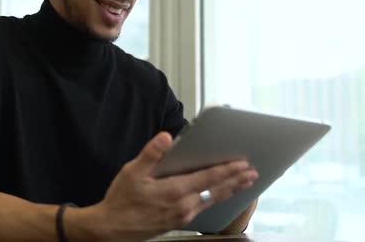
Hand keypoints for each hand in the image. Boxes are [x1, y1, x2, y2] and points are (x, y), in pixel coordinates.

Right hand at [93, 131, 258, 240]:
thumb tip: (166, 137)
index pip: (208, 178)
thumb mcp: (132, 172)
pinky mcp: (179, 222)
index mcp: (174, 191)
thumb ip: (151, 154)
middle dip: (237, 180)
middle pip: (217, 191)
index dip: (228, 170)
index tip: (243, 163)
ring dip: (230, 190)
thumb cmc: (121, 199)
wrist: (111, 228)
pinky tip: (220, 196)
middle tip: (253, 173)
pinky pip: (204, 208)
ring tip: (244, 183)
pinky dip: (217, 199)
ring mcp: (183, 216)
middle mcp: (184, 205)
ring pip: (213, 200)